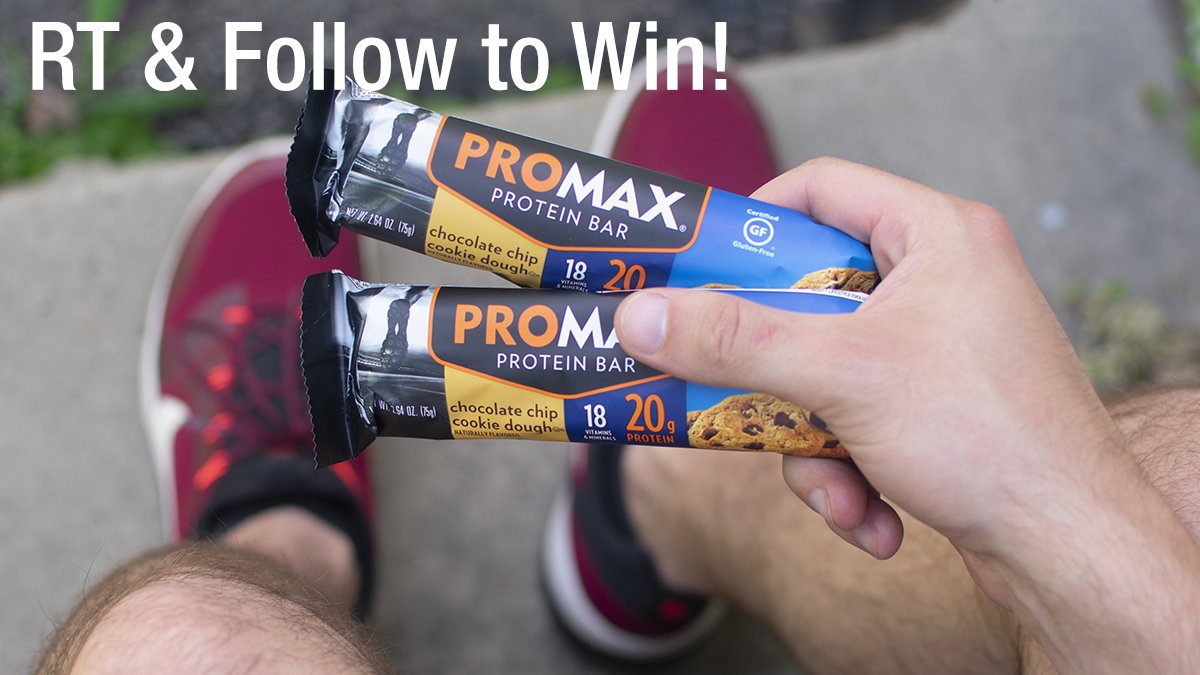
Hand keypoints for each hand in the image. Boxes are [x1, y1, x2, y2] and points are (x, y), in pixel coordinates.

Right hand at [614, 163, 1199, 673]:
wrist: (1071, 549)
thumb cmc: (990, 437)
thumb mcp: (842, 375)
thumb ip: (734, 341)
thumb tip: (642, 316)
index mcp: (935, 236)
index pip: (820, 189)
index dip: (752, 225)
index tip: (699, 271)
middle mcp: (940, 284)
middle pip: (807, 298)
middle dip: (773, 371)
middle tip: (733, 391)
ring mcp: (939, 351)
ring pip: (822, 376)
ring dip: (810, 447)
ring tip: (839, 493)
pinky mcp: (935, 411)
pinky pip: (853, 424)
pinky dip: (849, 476)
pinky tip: (875, 519)